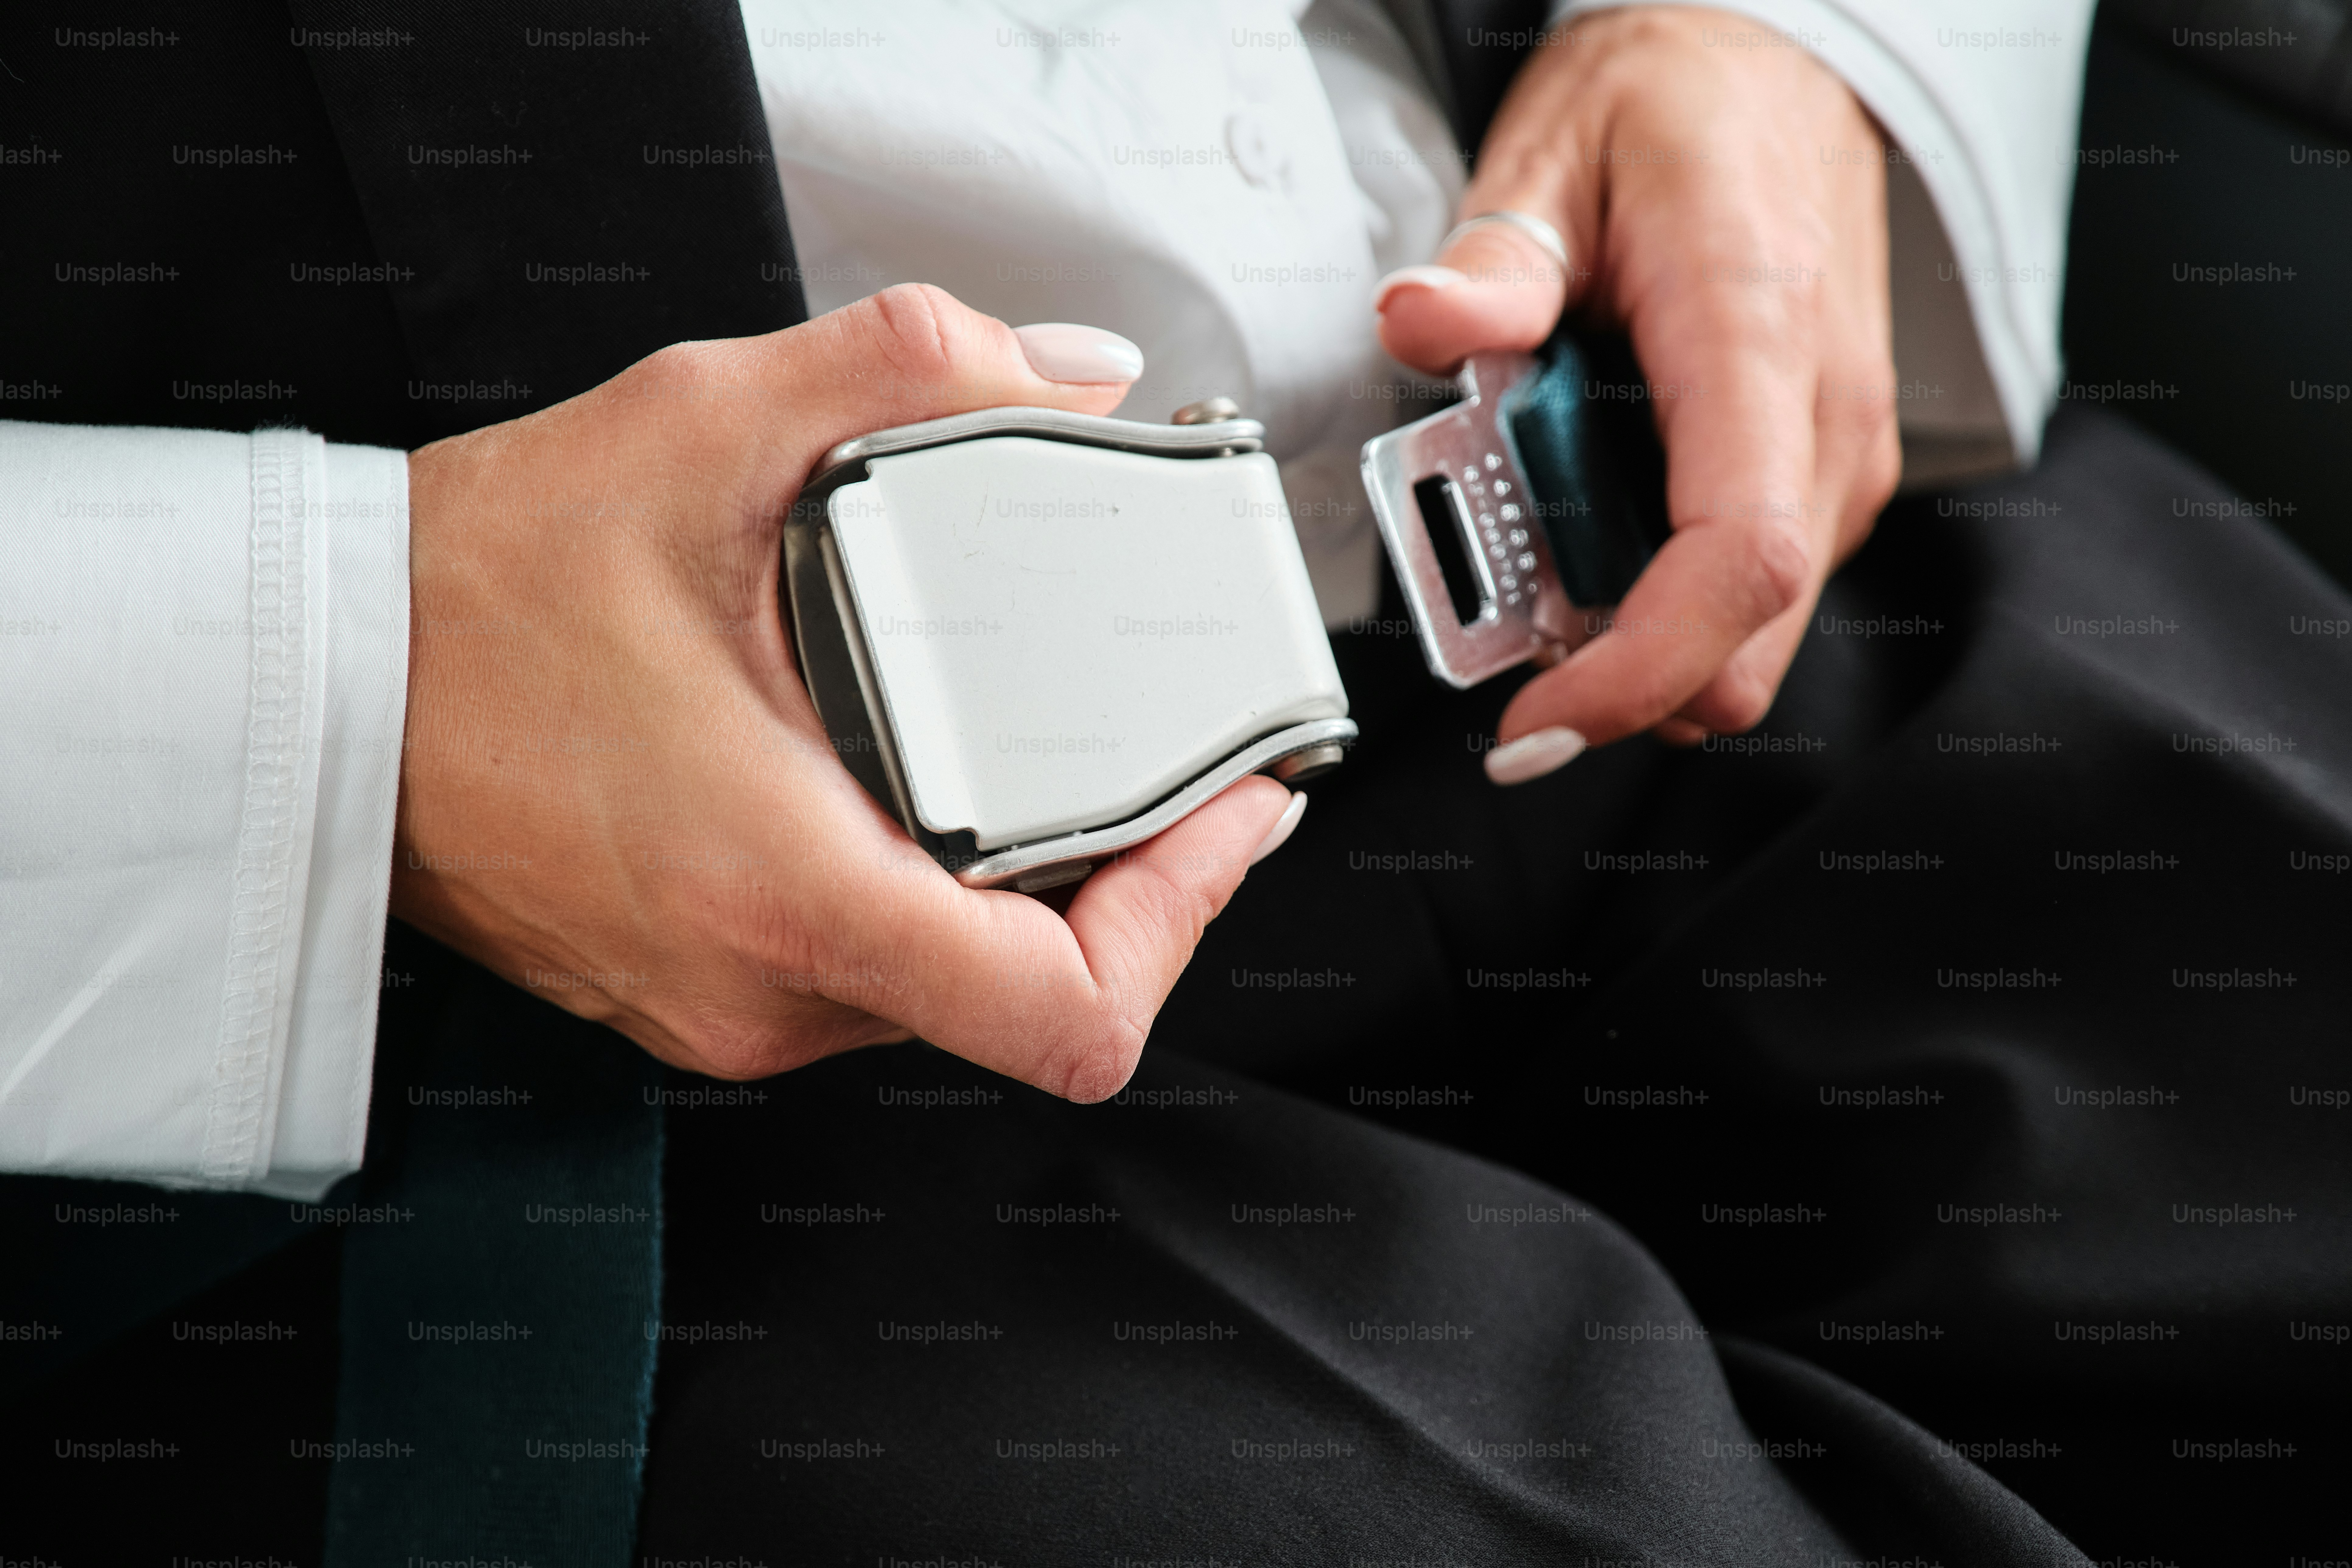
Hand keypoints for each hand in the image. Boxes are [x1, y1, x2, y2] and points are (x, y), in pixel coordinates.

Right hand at [394, 286, 1297, 1098]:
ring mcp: (731, 1007)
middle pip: (1035, 986)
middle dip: (1132, 873)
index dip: (1186, 915)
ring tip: (1062, 756)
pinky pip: (876, 964)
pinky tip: (933, 780)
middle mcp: (766, 987)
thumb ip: (903, 375)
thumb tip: (1063, 378)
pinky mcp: (704, 989)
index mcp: (786, 888)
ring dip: (1031, 876)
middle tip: (1179, 757)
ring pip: (956, 975)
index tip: (1233, 810)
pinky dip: (937, 881)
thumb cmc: (471, 594)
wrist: (319, 690)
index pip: (1065, 1010)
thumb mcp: (698, 430)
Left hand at [1377, 6, 1899, 776]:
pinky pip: (1740, 586)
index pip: (1737, 563)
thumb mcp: (1555, 152)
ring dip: (1627, 628)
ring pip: (1743, 631)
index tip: (1536, 717)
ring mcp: (1834, 457)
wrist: (1773, 69)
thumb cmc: (1675, 107)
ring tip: (1541, 538)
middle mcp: (1823, 419)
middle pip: (1745, 638)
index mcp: (1757, 340)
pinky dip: (1653, 590)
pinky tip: (1591, 517)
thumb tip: (1420, 320)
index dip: (1639, 672)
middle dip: (1616, 675)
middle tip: (1506, 632)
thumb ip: (1491, 261)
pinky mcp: (1819, 475)